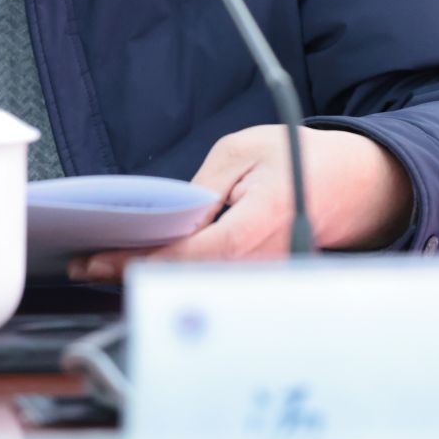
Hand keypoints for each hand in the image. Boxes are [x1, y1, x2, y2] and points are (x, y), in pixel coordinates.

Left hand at [66, 125, 412, 282]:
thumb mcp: (244, 151)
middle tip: (86, 264)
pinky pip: (214, 285)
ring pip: (200, 286)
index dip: (144, 260)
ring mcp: (268, 278)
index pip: (195, 253)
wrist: (352, 184)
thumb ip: (204, 188)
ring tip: (105, 263)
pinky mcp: (264, 283)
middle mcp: (268, 259)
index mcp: (264, 220)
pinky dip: (177, 277)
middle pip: (191, 279)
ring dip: (152, 276)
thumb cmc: (298, 159)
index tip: (99, 259)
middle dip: (135, 272)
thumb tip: (165, 219)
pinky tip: (146, 264)